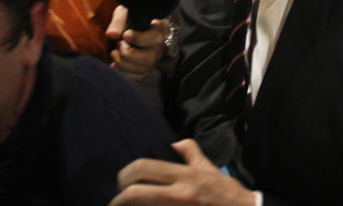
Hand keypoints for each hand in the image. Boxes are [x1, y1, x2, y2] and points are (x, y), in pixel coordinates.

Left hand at [105, 5, 168, 80]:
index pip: (155, 36)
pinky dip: (123, 73)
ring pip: (143, 69)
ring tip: (114, 52)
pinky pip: (137, 78)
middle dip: (129, 54)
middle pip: (150, 58)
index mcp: (160, 28)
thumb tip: (111, 34)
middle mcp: (160, 46)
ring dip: (123, 63)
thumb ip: (119, 21)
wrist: (135, 27)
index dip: (139, 38)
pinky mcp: (146, 69)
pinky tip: (114, 64)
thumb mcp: (125, 13)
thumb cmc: (131, 18)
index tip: (125, 35)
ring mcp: (154, 59)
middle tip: (119, 44)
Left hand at [111, 139, 254, 205]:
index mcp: (184, 177)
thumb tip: (175, 144)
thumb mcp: (209, 169)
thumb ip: (191, 154)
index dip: (126, 174)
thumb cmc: (226, 195)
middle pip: (136, 194)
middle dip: (119, 199)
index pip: (145, 168)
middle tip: (115, 202)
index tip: (121, 181)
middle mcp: (178, 195)